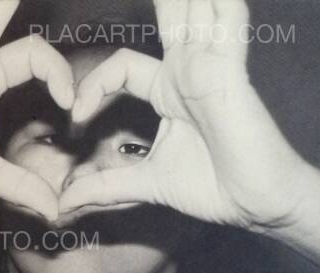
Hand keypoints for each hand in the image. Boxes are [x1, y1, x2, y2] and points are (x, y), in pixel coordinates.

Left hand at [60, 0, 313, 229]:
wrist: (256, 205)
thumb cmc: (214, 187)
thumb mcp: (145, 184)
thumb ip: (104, 187)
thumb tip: (64, 204)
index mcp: (168, 90)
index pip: (120, 67)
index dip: (92, 87)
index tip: (75, 117)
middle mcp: (188, 69)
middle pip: (166, 17)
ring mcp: (209, 64)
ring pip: (192, 7)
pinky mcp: (227, 68)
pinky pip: (224, 18)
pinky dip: (214, 0)